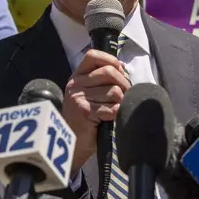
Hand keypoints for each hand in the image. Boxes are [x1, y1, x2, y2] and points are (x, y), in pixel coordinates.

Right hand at [63, 50, 129, 173]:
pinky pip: (113, 108)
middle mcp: (75, 85)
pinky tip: (111, 118)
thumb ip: (103, 78)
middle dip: (124, 84)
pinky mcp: (85, 112)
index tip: (119, 70)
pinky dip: (117, 113)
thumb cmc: (87, 117)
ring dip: (120, 102)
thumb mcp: (90, 93)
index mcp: (77, 76)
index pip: (93, 56)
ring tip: (114, 109)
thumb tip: (121, 65)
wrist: (74, 142)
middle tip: (125, 95)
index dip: (110, 60)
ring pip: (114, 92)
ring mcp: (78, 98)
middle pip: (109, 73)